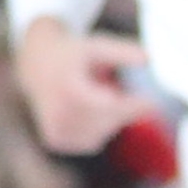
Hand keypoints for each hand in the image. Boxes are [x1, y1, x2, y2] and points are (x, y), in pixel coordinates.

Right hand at [13, 24, 153, 155]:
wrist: (36, 65)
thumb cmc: (73, 53)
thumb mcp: (96, 46)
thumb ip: (123, 52)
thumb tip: (151, 58)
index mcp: (69, 89)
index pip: (109, 106)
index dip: (133, 106)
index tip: (152, 103)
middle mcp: (58, 113)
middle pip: (107, 121)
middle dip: (122, 109)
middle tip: (115, 90)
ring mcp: (56, 130)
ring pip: (102, 134)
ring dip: (109, 119)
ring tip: (93, 95)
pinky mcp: (56, 141)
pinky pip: (91, 142)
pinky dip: (97, 129)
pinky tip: (85, 109)